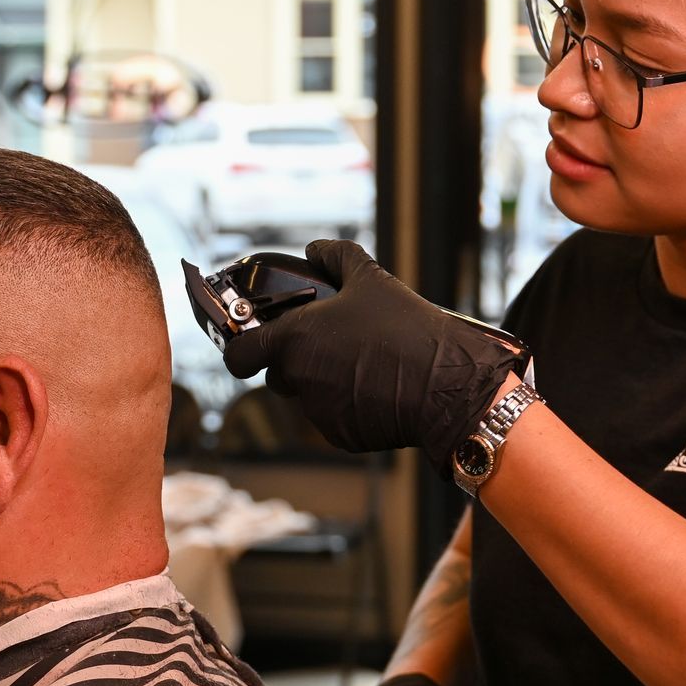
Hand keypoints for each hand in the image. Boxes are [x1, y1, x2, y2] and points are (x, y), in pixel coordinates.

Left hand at [220, 240, 524, 475]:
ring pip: (309, 397)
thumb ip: (335, 257)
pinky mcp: (341, 437)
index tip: (252, 343)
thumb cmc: (407, 330)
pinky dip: (350, 408)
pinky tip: (379, 390)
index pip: (239, 354)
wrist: (446, 385)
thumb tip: (314, 249)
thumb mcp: (371, 279)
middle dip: (297, 362)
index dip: (242, 349)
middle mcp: (298, 378)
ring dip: (326, 384)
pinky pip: (335, 420)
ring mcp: (318, 412)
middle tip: (331, 346)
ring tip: (366, 365)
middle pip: (278, 374)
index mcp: (293, 339)